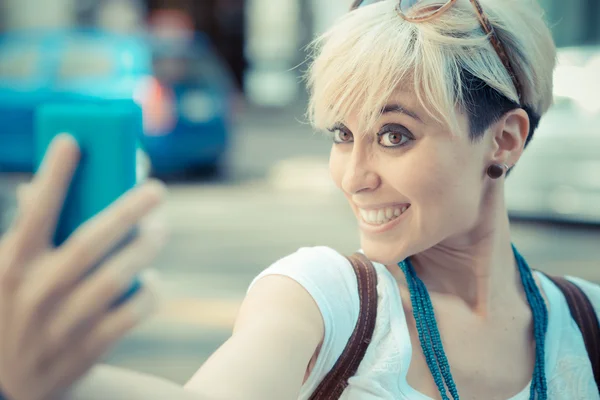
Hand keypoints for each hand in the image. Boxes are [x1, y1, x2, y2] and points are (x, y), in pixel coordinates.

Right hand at [0, 135, 166, 399]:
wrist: (11, 385)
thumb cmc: (15, 309)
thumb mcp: (8, 271)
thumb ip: (26, 232)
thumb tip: (44, 184)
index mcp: (12, 265)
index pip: (34, 213)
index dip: (53, 175)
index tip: (73, 140)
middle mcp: (36, 292)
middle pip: (91, 242)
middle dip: (127, 210)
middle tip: (157, 188)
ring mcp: (62, 323)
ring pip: (116, 278)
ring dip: (144, 249)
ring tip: (160, 230)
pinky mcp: (87, 349)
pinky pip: (129, 315)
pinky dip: (148, 294)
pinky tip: (152, 282)